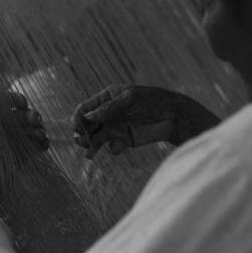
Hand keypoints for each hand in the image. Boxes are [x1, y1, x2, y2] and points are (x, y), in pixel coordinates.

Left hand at [0, 91, 48, 210]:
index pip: (5, 103)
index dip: (15, 100)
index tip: (22, 103)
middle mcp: (0, 129)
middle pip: (21, 116)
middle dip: (31, 116)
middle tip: (36, 120)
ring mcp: (11, 143)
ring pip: (31, 130)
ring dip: (38, 130)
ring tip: (41, 135)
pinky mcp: (20, 157)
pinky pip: (35, 146)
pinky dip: (41, 144)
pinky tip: (43, 144)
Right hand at [72, 85, 219, 158]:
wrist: (174, 115)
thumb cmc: (152, 100)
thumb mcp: (130, 99)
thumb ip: (108, 108)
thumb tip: (87, 117)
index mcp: (106, 98)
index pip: (85, 108)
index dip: (78, 118)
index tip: (77, 127)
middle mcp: (107, 114)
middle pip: (87, 125)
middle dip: (82, 134)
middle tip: (82, 141)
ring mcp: (115, 127)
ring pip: (95, 138)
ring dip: (90, 146)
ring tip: (90, 154)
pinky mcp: (124, 140)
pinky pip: (111, 146)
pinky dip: (112, 149)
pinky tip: (118, 147)